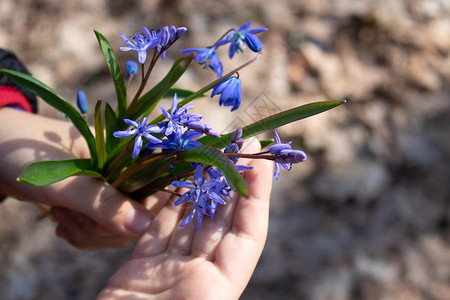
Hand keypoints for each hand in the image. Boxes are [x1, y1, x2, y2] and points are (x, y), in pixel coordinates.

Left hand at [0, 108, 151, 248]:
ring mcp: (109, 186)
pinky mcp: (94, 201)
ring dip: (88, 231)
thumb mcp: (64, 181)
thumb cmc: (25, 153)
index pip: (155, 188)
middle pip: (137, 215)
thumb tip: (143, 227)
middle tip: (70, 214)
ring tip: (61, 214)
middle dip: (102, 226)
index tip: (104, 219)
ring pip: (118, 226)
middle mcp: (123, 170)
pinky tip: (62, 221)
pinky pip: (101, 229)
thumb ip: (103, 203)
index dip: (139, 212)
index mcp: (126, 152)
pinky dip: (82, 232)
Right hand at [98, 141, 273, 299]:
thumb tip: (223, 250)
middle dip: (229, 185)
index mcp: (218, 290)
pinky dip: (166, 207)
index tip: (260, 164)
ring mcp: (170, 272)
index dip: (256, 198)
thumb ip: (209, 288)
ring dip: (197, 190)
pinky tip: (172, 183)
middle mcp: (199, 277)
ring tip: (204, 156)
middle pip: (221, 222)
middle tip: (233, 147)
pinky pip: (158, 231)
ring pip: (189, 222)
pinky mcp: (141, 270)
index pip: (247, 234)